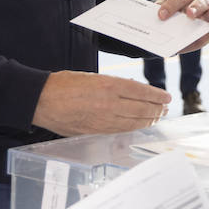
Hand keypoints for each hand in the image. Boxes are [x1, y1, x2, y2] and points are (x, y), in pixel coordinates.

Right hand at [32, 71, 170, 135]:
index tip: (166, 97)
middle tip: (165, 108)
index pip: (141, 91)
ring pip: (134, 122)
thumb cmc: (64, 85)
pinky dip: (133, 128)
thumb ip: (113, 85)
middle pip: (142, 109)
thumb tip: (132, 90)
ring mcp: (103, 119)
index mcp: (109, 85)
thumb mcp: (92, 77)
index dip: (156, 96)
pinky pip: (120, 131)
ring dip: (149, 120)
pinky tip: (139, 126)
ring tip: (157, 117)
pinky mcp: (96, 131)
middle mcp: (109, 103)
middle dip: (157, 109)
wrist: (42, 100)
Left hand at [156, 0, 208, 53]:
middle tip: (189, 14)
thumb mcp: (158, 14)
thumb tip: (159, 22)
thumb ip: (159, 16)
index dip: (171, 5)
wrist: (167, 28)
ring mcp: (208, 13)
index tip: (161, 15)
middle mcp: (198, 0)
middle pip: (199, 1)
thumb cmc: (165, 17)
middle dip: (195, 7)